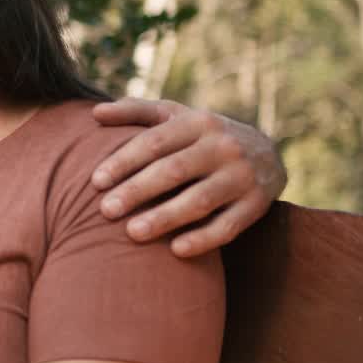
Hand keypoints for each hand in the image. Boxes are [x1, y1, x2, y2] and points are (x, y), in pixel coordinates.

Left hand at [91, 97, 286, 256]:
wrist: (267, 153)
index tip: (95, 182)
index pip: (154, 142)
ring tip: (132, 232)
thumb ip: (135, 112)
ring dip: (165, 218)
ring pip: (200, 200)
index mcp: (198, 122)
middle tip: (106, 210)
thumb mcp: (174, 115)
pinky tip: (175, 250)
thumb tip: (95, 113)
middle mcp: (223, 147)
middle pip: (174, 171)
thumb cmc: (200, 135)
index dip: (123, 162)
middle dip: (137, 191)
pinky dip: (203, 239)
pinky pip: (229, 226)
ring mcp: (243, 176)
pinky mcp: (257, 204)